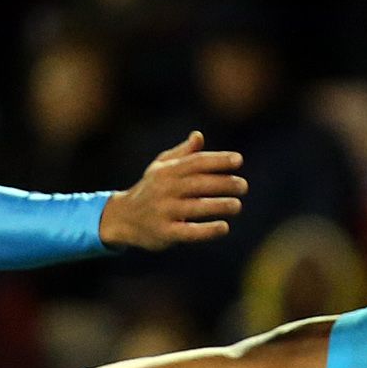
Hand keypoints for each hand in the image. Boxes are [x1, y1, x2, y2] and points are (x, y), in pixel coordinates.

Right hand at [100, 131, 246, 250]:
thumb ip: (183, 154)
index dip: (218, 160)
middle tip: (244, 186)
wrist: (122, 218)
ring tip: (237, 205)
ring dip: (219, 205)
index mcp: (167, 172)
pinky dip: (207, 230)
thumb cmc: (151, 190)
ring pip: (196, 207)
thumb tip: (198, 135)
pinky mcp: (164, 232)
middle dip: (224, 183)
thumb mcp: (161, 168)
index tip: (239, 160)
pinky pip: (189, 231)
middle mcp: (165, 189)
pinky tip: (224, 227)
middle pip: (199, 183)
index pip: (196, 162)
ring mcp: (164, 211)